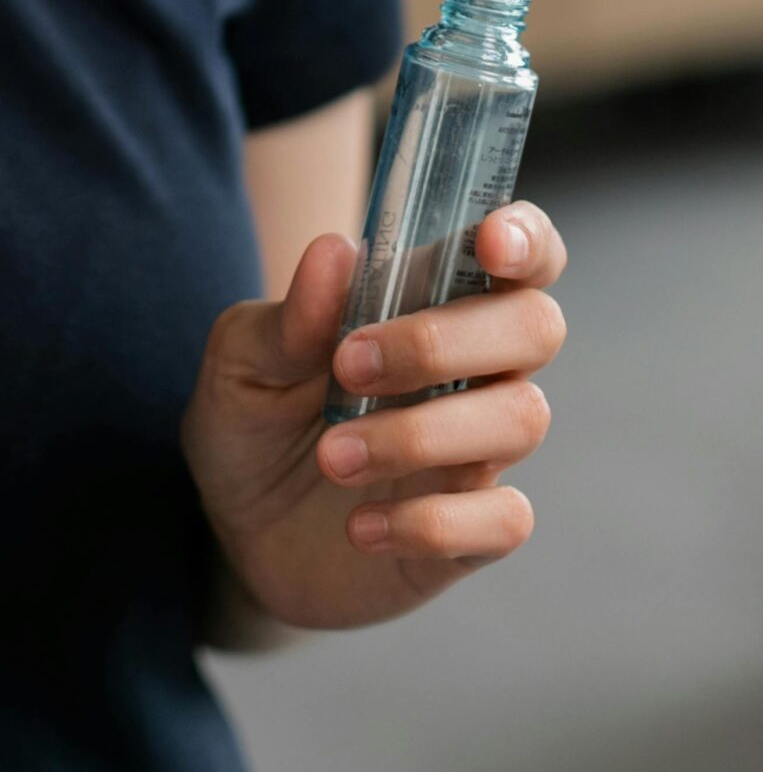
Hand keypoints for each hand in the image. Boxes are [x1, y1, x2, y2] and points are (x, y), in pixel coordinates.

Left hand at [179, 203, 566, 632]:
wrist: (236, 528)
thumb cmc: (253, 417)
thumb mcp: (242, 358)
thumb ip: (291, 314)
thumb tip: (337, 251)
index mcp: (427, 304)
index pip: (519, 254)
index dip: (525, 238)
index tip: (487, 243)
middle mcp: (471, 371)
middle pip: (535, 327)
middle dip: (445, 340)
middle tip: (348, 367)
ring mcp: (477, 451)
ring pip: (519, 418)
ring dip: (419, 435)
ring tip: (330, 455)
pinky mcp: (472, 532)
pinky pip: (504, 520)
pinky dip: (431, 522)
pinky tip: (361, 525)